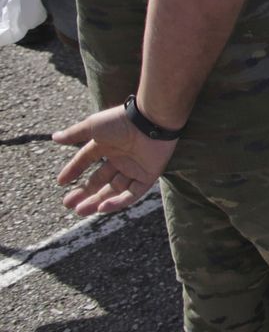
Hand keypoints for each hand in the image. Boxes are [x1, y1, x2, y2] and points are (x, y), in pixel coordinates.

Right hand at [54, 105, 175, 215]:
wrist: (150, 120)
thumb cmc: (121, 121)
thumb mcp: (93, 126)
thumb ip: (74, 134)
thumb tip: (54, 137)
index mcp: (108, 144)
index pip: (87, 160)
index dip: (74, 170)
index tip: (61, 182)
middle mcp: (121, 157)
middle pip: (100, 180)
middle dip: (84, 193)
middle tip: (68, 204)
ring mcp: (135, 168)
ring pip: (114, 190)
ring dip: (97, 201)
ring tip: (80, 210)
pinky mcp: (149, 176)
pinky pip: (133, 193)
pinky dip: (118, 202)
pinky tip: (102, 207)